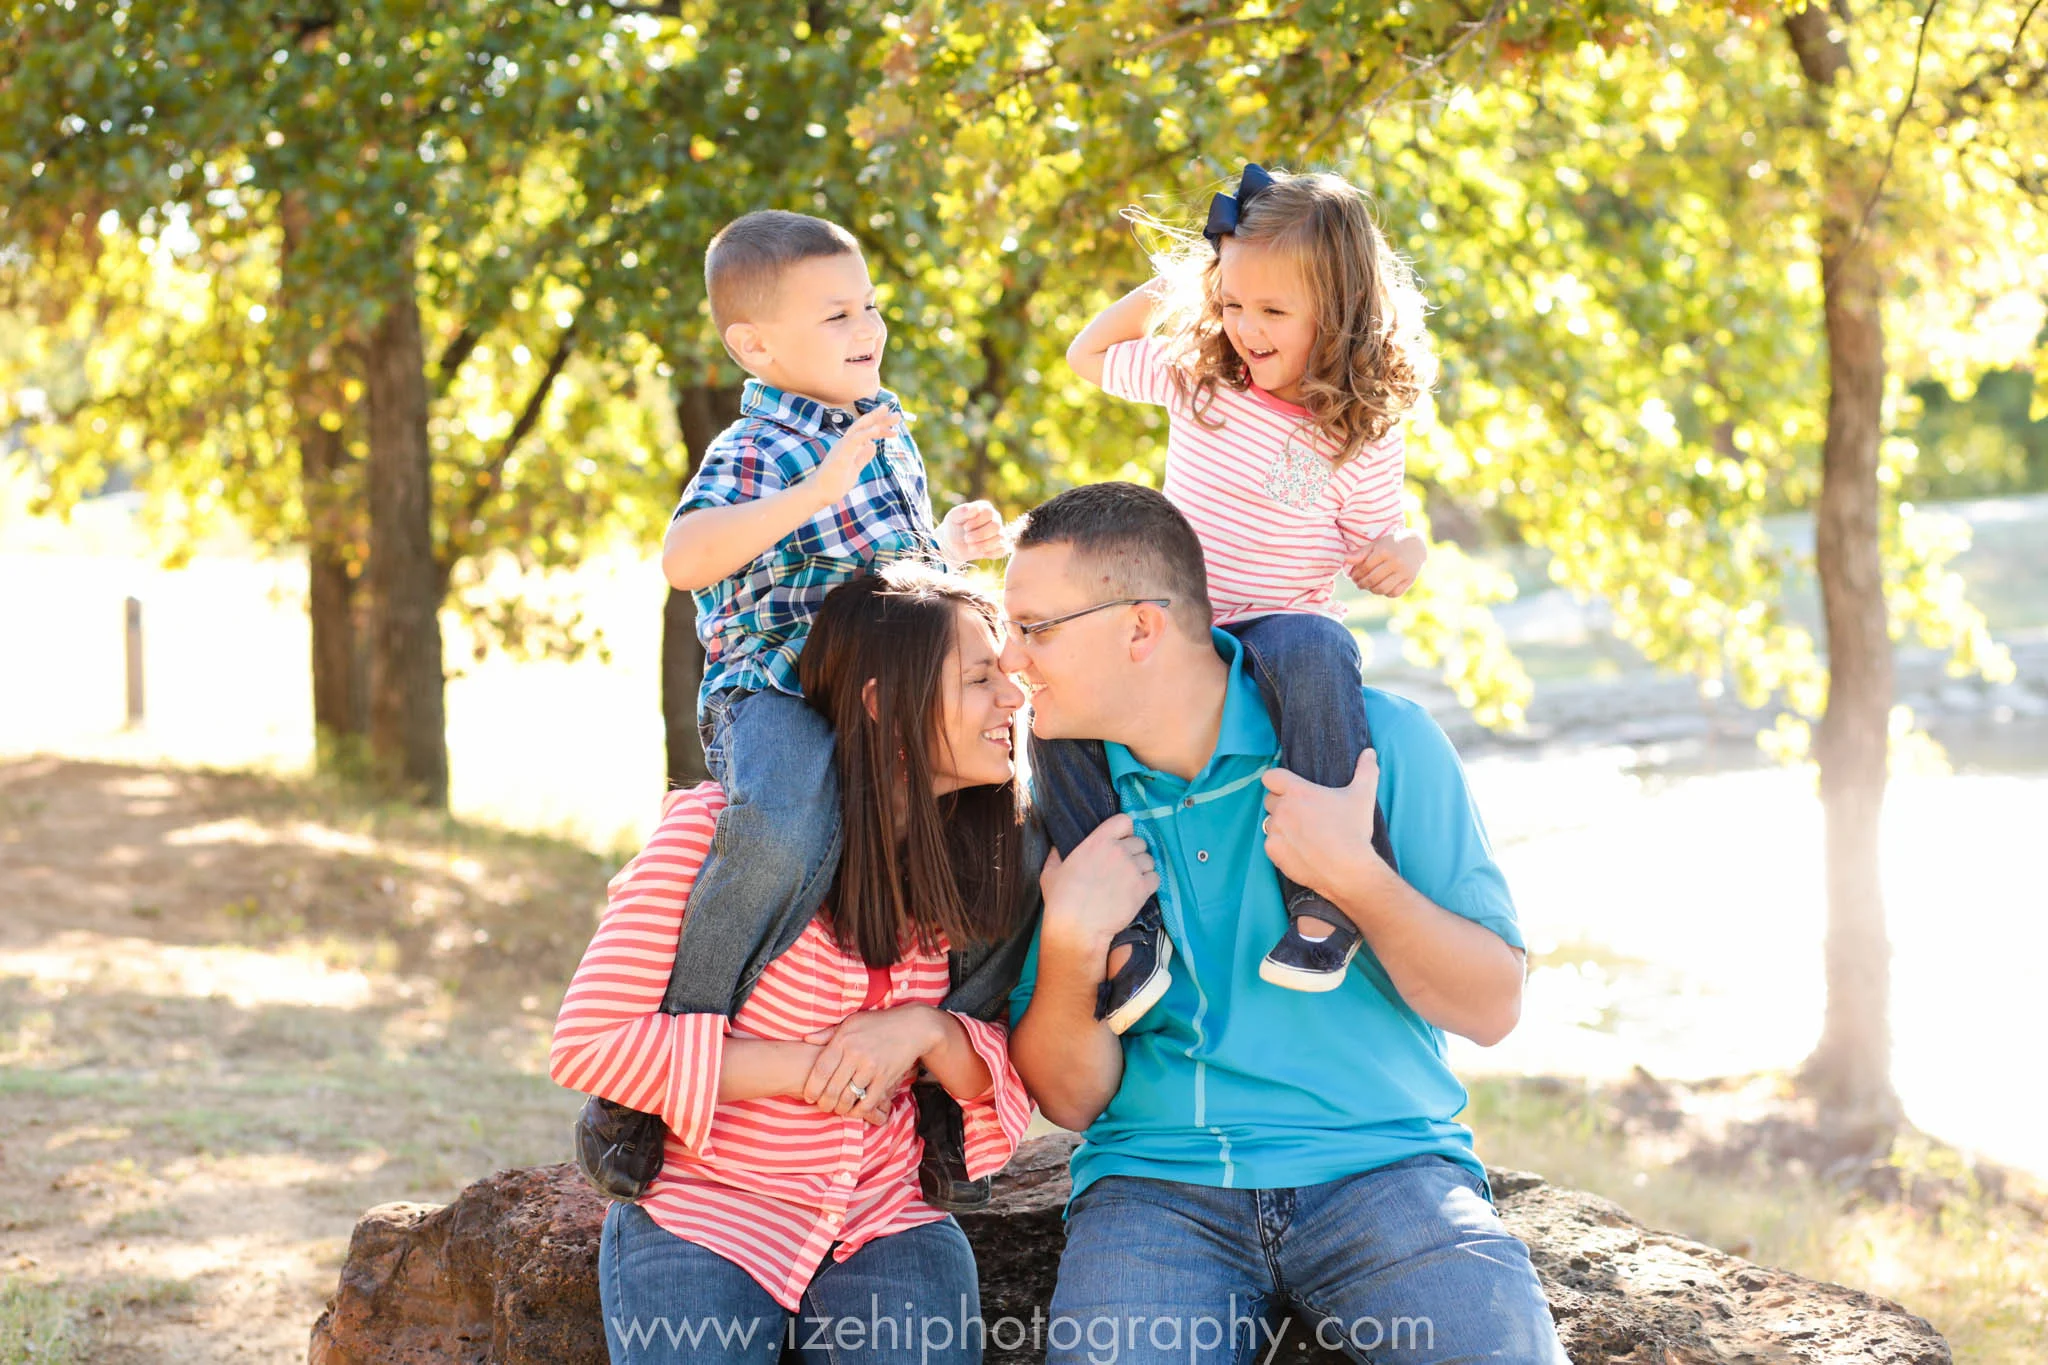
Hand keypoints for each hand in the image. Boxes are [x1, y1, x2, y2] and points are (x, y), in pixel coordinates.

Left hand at [802, 1005, 939, 1125]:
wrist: (912, 1026)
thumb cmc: (878, 1023)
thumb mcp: (851, 1022)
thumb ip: (828, 1033)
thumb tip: (806, 1040)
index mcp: (843, 1040)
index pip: (820, 1070)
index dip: (811, 1088)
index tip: (808, 1096)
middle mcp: (855, 1055)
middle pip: (832, 1088)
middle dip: (824, 1103)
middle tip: (822, 1107)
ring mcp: (871, 1068)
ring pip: (848, 1098)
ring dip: (839, 1109)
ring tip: (837, 1109)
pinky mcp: (885, 1078)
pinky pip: (868, 1102)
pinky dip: (858, 1111)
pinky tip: (855, 1110)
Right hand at [810, 405, 900, 506]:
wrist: (819, 493)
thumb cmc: (834, 483)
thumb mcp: (855, 468)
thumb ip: (862, 457)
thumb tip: (872, 446)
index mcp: (849, 446)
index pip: (867, 433)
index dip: (881, 430)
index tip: (895, 431)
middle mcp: (845, 442)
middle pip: (865, 426)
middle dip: (881, 419)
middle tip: (898, 415)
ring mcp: (842, 446)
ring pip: (860, 427)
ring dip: (876, 420)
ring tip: (889, 414)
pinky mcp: (841, 453)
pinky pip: (854, 439)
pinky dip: (865, 433)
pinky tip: (876, 429)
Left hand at [937, 500, 1006, 563]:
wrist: (953, 543)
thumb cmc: (954, 526)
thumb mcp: (953, 516)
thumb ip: (962, 511)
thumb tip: (975, 508)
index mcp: (985, 508)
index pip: (989, 512)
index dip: (977, 521)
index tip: (965, 527)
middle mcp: (995, 519)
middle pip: (996, 526)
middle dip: (980, 535)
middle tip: (967, 539)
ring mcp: (999, 532)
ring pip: (1000, 538)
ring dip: (983, 545)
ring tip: (970, 547)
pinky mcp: (1000, 546)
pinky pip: (1002, 550)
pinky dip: (990, 553)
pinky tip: (979, 553)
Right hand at [1040, 814, 1157, 953]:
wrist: (1077, 927)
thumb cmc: (1061, 899)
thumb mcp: (1050, 871)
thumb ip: (1056, 855)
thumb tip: (1056, 847)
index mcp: (1098, 841)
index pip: (1124, 820)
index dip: (1124, 830)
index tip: (1120, 841)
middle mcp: (1119, 851)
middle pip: (1140, 842)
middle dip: (1133, 852)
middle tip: (1123, 867)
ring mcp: (1133, 869)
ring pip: (1149, 860)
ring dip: (1142, 868)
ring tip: (1131, 880)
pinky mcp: (1142, 889)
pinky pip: (1155, 878)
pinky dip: (1149, 883)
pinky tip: (1138, 891)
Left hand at [1260, 750, 1384, 909]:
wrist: (1348, 870)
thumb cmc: (1354, 831)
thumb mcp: (1363, 796)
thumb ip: (1366, 770)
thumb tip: (1370, 752)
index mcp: (1298, 792)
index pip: (1271, 776)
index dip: (1278, 780)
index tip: (1289, 788)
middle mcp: (1282, 809)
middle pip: (1270, 799)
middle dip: (1282, 803)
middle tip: (1303, 814)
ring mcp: (1275, 831)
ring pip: (1270, 822)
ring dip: (1281, 824)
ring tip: (1302, 833)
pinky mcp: (1273, 851)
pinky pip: (1271, 843)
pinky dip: (1281, 845)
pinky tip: (1299, 849)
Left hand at [1345, 528, 1426, 597]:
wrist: (1416, 545)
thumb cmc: (1391, 544)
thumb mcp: (1376, 544)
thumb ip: (1361, 553)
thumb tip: (1345, 560)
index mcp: (1384, 551)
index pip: (1365, 568)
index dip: (1356, 574)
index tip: (1352, 576)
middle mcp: (1395, 562)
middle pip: (1372, 580)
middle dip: (1362, 584)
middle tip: (1358, 583)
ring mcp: (1404, 572)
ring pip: (1383, 589)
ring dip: (1372, 590)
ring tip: (1368, 586)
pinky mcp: (1410, 580)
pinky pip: (1394, 593)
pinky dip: (1385, 593)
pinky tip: (1381, 587)